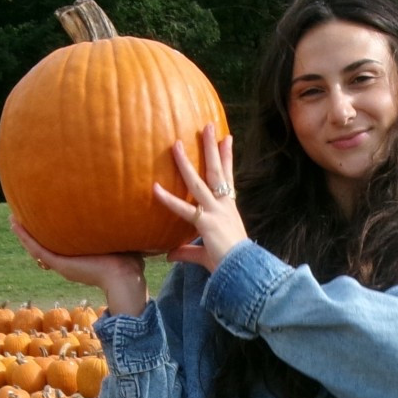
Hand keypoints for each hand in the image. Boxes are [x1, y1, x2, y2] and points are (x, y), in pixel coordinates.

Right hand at [14, 218, 148, 317]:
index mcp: (81, 256)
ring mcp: (62, 263)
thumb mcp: (119, 238)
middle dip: (33, 233)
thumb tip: (127, 211)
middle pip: (45, 246)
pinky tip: (14, 223)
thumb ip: (116, 228)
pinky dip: (24, 236)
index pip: (62, 244)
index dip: (52, 233)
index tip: (45, 218)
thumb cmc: (128, 259)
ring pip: (35, 247)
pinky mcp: (58, 263)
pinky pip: (36, 248)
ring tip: (12, 218)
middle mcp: (69, 261)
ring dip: (23, 233)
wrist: (124, 275)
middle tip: (21, 218)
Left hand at [156, 124, 248, 273]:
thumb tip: (170, 254)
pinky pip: (183, 209)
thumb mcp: (206, 254)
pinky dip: (168, 199)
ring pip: (199, 182)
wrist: (242, 272)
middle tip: (207, 125)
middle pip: (218, 171)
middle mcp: (224, 206)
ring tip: (176, 143)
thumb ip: (187, 252)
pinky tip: (155, 188)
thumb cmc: (230, 264)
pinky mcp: (206, 223)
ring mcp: (215, 212)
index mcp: (229, 209)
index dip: (227, 157)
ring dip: (186, 162)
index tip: (226, 138)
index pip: (228, 178)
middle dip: (213, 147)